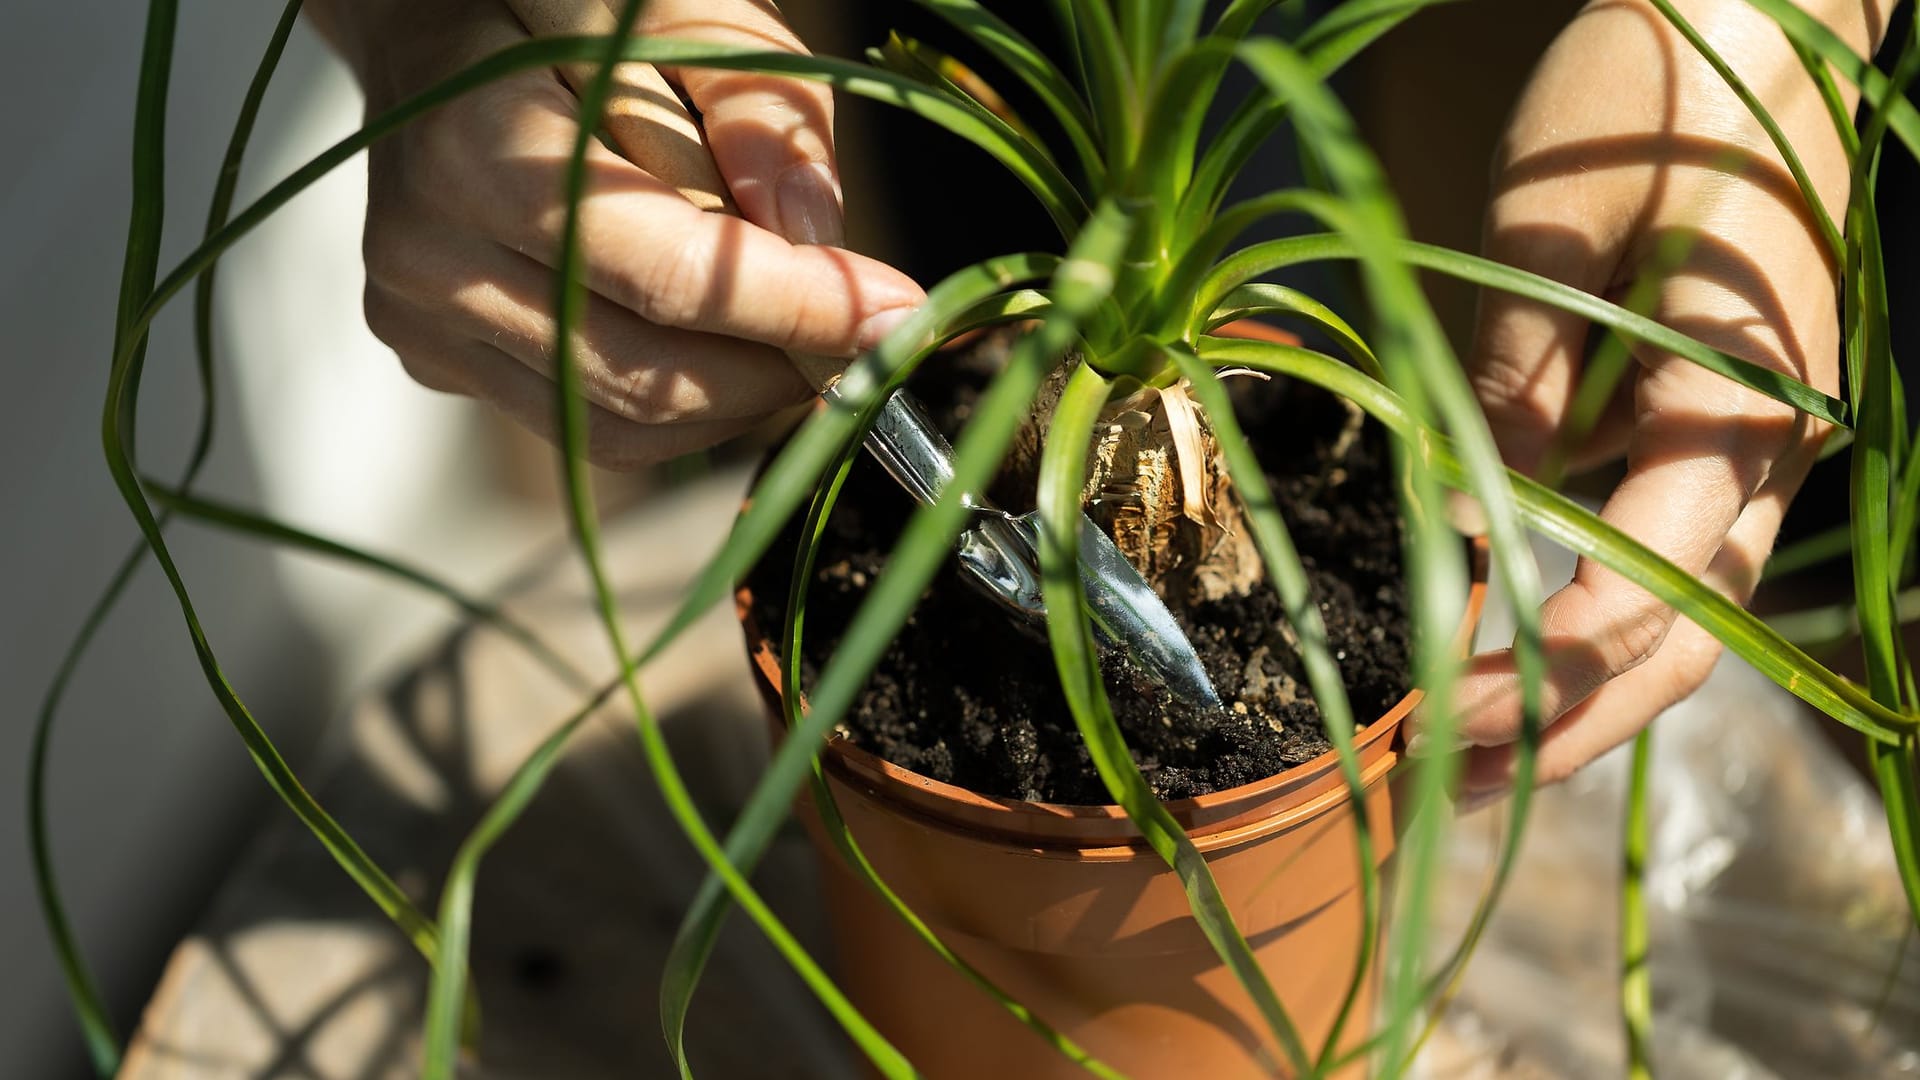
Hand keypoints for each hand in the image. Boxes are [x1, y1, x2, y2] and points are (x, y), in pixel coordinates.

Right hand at [311, 0, 923, 467]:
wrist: (431, 21)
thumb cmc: (570, 2)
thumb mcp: (680, 4)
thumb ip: (759, 110)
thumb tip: (820, 238)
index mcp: (474, 151)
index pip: (667, 276)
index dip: (799, 306)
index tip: (901, 311)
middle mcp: (427, 257)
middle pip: (648, 376)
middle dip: (781, 368)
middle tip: (867, 330)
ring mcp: (422, 323)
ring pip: (622, 426)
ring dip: (740, 396)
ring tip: (799, 327)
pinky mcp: (437, 360)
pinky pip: (589, 423)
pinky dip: (682, 399)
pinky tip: (718, 330)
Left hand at [1438, 0, 1884, 805]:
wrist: (1764, 23)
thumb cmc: (1654, 100)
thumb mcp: (1559, 225)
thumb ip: (1522, 378)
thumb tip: (1476, 521)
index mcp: (1738, 406)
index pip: (1650, 592)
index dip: (1539, 672)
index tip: (1431, 711)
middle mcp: (1767, 450)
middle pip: (1683, 643)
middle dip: (1563, 725)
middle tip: (1437, 774)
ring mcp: (1753, 445)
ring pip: (1682, 613)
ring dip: (1577, 695)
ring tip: (1459, 749)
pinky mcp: (1716, 428)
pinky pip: (1662, 553)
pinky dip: (1583, 616)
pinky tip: (1499, 640)